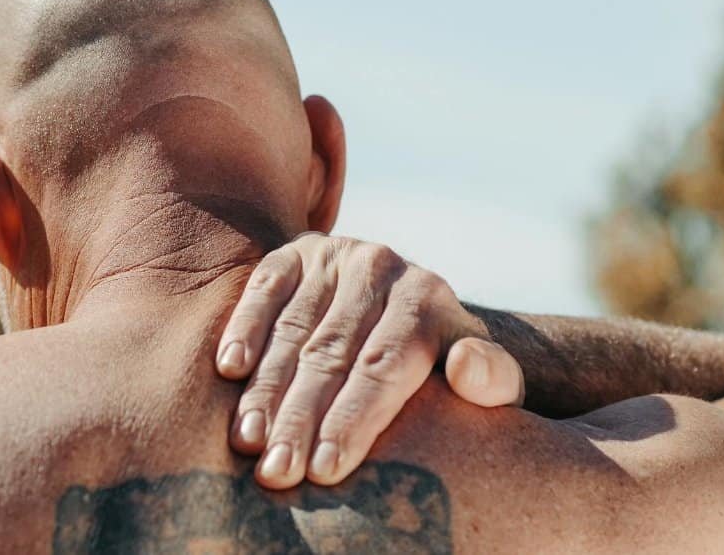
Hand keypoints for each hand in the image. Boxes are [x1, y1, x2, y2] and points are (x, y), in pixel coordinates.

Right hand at [216, 232, 523, 488]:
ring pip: (294, 327)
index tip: (325, 469)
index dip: (354, 419)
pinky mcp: (297, 252)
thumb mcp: (487, 374)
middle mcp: (383, 268)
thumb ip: (495, 378)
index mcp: (429, 300)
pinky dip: (244, 326)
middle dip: (301, 417)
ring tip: (247, 440)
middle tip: (276, 471)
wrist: (411, 304)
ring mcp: (336, 254)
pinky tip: (229, 368)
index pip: (386, 365)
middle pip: (334, 353)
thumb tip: (470, 369)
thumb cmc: (442, 364)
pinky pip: (265, 286)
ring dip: (265, 386)